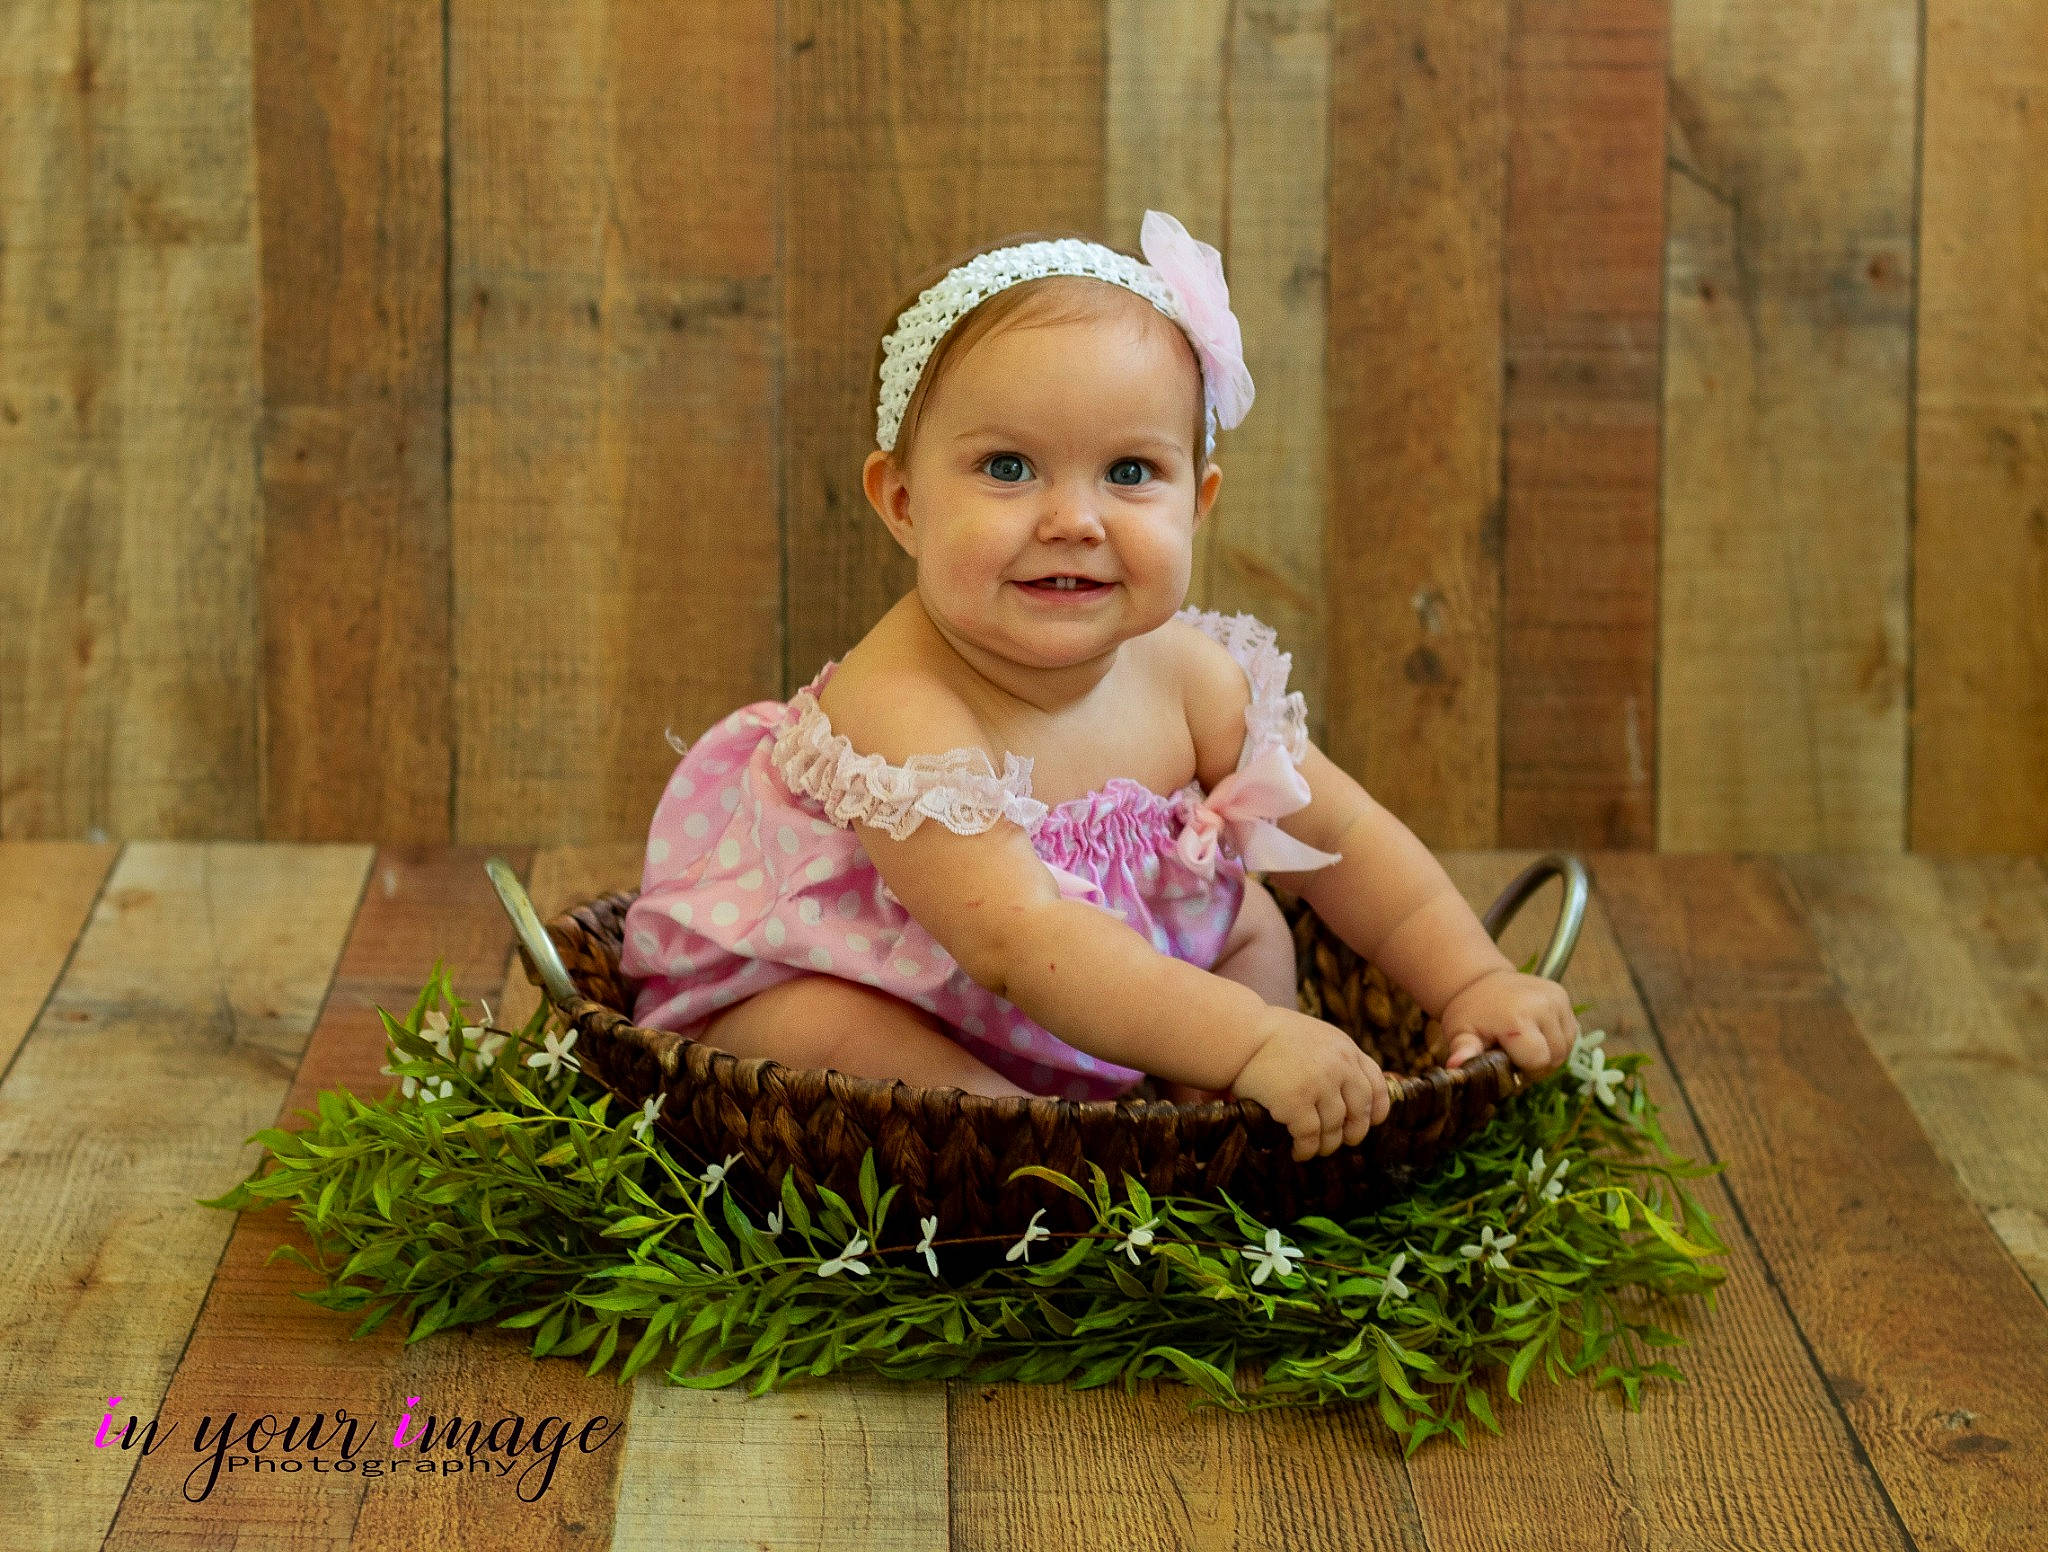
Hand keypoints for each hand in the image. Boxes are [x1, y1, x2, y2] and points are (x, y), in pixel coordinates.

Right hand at [1230, 1006, 1390, 1162]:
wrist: (1241, 1034)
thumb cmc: (1270, 1035)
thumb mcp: (1315, 1037)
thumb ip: (1334, 1058)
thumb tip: (1345, 1091)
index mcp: (1346, 1049)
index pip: (1376, 1084)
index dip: (1377, 1108)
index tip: (1372, 1122)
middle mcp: (1340, 1066)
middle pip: (1360, 1111)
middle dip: (1354, 1132)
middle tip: (1342, 1141)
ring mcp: (1320, 1085)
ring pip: (1335, 1128)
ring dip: (1327, 1144)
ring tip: (1316, 1149)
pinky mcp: (1296, 1103)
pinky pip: (1310, 1137)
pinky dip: (1306, 1150)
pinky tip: (1299, 1152)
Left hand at [1440, 967, 1577, 1078]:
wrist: (1480, 980)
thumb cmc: (1470, 1012)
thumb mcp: (1460, 1031)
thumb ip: (1463, 1050)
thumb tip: (1455, 1066)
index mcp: (1517, 1016)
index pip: (1538, 1062)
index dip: (1524, 1070)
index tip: (1507, 1062)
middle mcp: (1543, 1005)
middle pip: (1555, 1058)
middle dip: (1537, 1065)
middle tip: (1514, 1055)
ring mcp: (1556, 999)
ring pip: (1566, 1048)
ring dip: (1549, 1054)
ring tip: (1524, 1045)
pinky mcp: (1562, 996)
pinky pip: (1570, 1033)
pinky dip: (1556, 1041)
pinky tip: (1536, 1034)